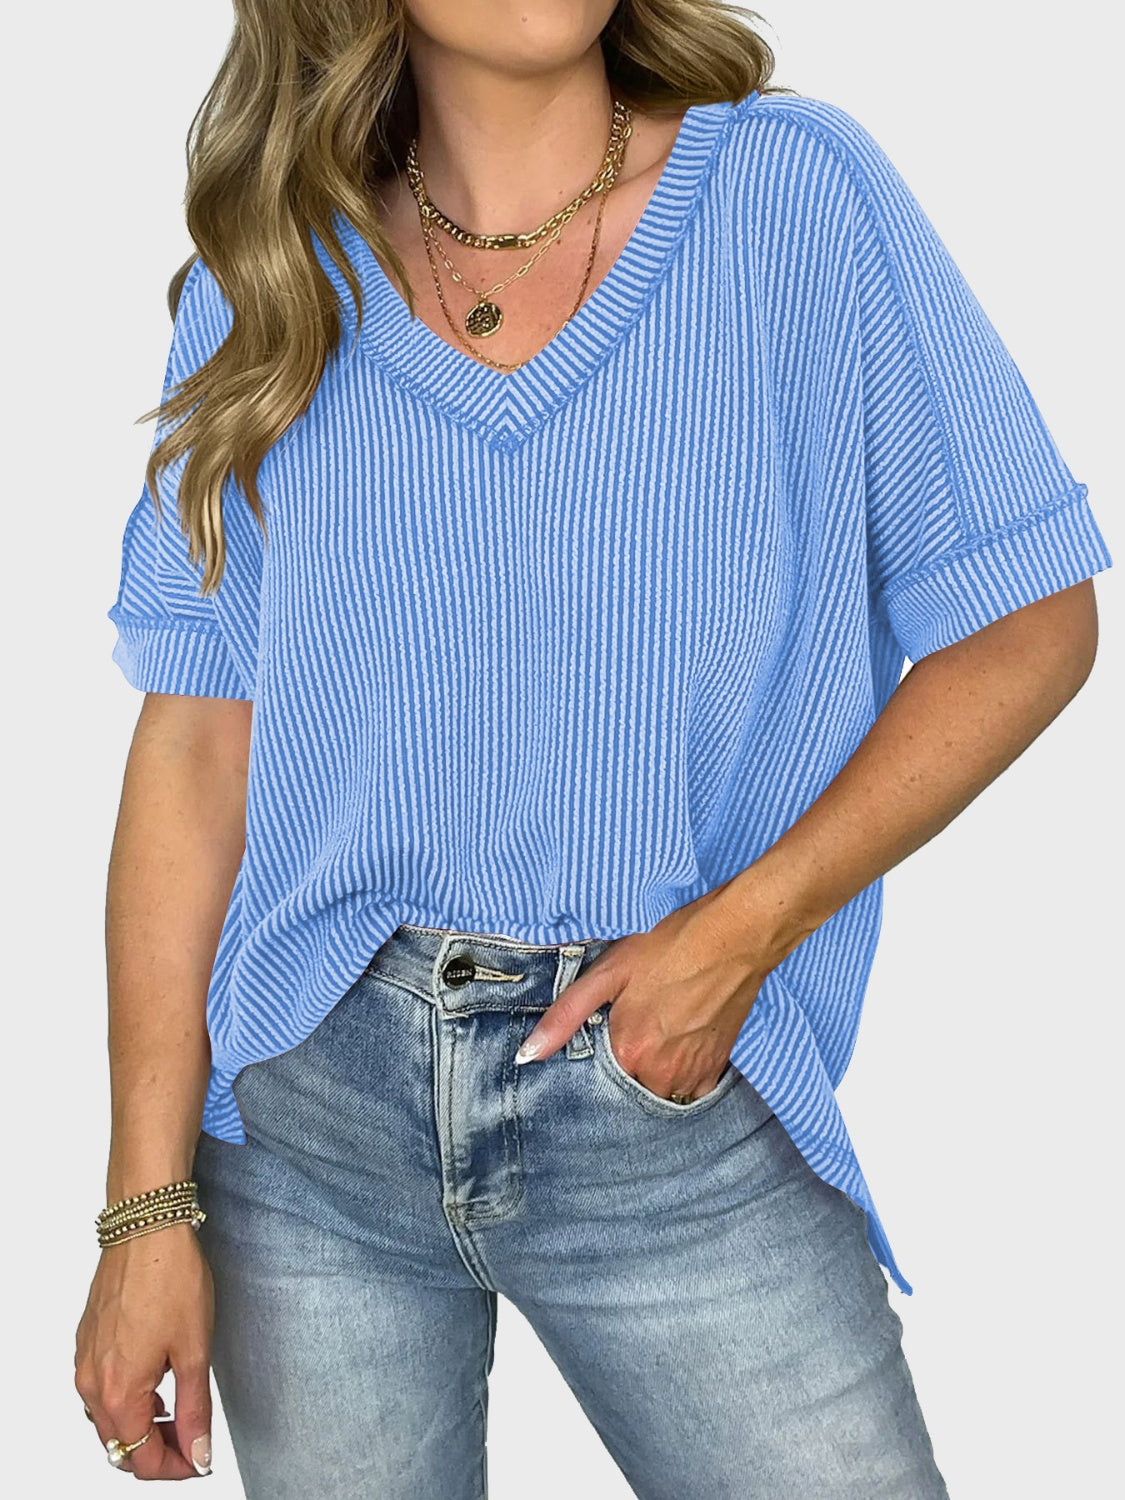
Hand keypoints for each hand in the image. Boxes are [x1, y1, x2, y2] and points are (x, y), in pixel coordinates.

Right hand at [74, 1225, 214, 1478]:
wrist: (146, 1228)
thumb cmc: (171, 1279)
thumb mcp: (195, 1350)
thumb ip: (194, 1409)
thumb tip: (199, 1452)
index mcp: (118, 1392)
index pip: (141, 1458)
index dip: (176, 1467)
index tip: (201, 1460)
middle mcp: (92, 1383)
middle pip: (119, 1446)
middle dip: (157, 1451)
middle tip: (194, 1440)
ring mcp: (85, 1362)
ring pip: (107, 1419)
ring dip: (140, 1426)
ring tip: (178, 1410)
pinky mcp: (87, 1342)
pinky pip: (100, 1390)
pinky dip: (126, 1399)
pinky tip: (155, 1381)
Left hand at [514, 888, 769, 1100]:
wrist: (735, 936)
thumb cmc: (670, 946)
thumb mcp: (609, 972)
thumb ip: (565, 1016)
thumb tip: (527, 1055)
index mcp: (626, 1052)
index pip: (596, 1074)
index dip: (601, 1047)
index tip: (612, 1022)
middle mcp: (658, 1075)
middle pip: (627, 1082)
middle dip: (627, 1058)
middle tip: (640, 1017)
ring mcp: (691, 1076)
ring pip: (657, 1086)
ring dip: (654, 1066)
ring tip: (663, 1022)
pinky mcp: (716, 1070)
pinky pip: (688, 1087)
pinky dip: (681, 1069)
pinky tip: (683, 1034)